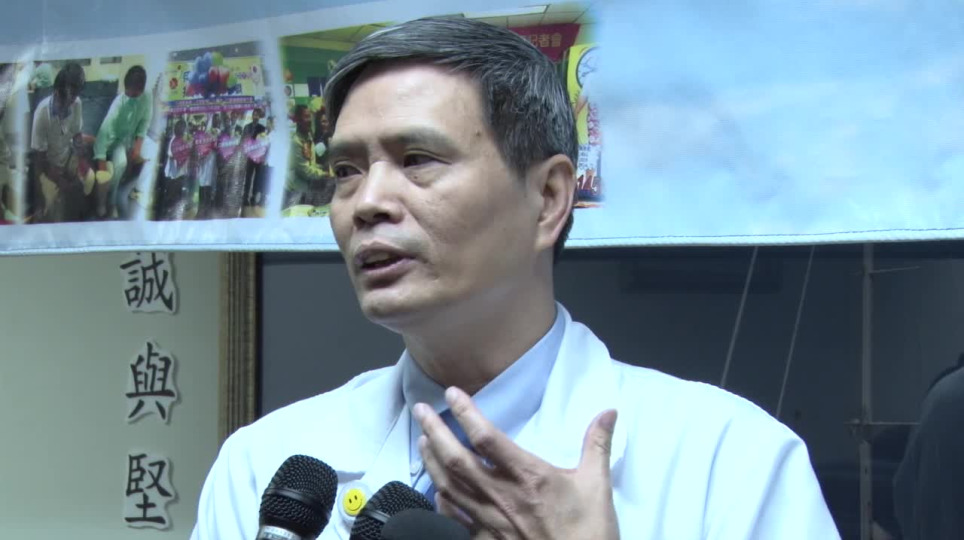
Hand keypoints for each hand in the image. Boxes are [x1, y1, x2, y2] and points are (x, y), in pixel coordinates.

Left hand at [414, 387, 619, 539]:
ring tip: (422, 440)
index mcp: (527, 476)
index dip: (466, 412)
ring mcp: (490, 520)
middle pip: (457, 459)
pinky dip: (441, 502)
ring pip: (450, 487)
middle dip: (435, 431)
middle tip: (420, 410)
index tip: (452, 393)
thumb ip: (597, 444)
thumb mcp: (598, 484)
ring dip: (431, 462)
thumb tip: (609, 411)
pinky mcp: (488, 539)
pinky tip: (435, 490)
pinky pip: (456, 519)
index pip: (487, 437)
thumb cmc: (588, 531)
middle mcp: (502, 495)